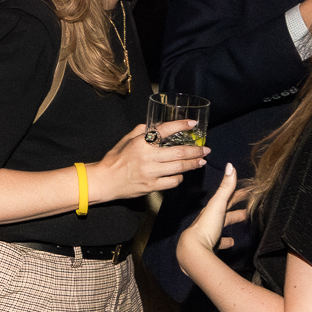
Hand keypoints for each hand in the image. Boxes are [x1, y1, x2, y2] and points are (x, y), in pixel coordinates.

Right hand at [91, 120, 206, 202]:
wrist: (105, 181)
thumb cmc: (114, 159)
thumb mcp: (125, 140)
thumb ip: (140, 131)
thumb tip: (154, 126)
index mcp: (141, 143)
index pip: (165, 130)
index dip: (181, 125)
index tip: (193, 124)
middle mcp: (148, 157)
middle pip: (179, 152)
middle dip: (195, 150)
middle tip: (206, 149)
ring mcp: (151, 173)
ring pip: (179, 168)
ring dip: (193, 164)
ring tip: (201, 161)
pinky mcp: (152, 186)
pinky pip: (172, 182)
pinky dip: (179, 178)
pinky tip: (182, 175)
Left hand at [181, 165, 247, 255]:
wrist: (194, 248)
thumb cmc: (207, 225)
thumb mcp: (218, 204)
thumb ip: (226, 187)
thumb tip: (231, 166)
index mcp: (213, 208)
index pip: (228, 196)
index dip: (239, 192)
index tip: (249, 189)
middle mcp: (211, 219)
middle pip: (227, 209)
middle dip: (237, 205)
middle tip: (249, 203)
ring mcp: (211, 232)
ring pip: (224, 223)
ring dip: (233, 219)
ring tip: (243, 218)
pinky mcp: (212, 245)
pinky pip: (220, 242)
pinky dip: (226, 240)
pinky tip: (231, 242)